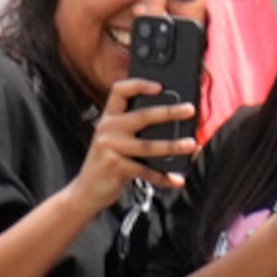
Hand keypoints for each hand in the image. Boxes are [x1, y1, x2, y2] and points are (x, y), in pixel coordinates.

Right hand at [69, 78, 196, 210]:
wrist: (86, 192)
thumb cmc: (108, 165)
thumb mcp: (116, 142)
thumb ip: (136, 132)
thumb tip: (176, 129)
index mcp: (109, 118)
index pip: (120, 91)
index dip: (139, 84)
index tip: (160, 86)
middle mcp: (108, 128)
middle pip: (142, 115)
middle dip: (169, 112)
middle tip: (189, 110)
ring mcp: (110, 147)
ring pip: (148, 145)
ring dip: (172, 145)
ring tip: (191, 144)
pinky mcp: (115, 166)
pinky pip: (145, 170)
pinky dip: (163, 177)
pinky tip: (176, 179)